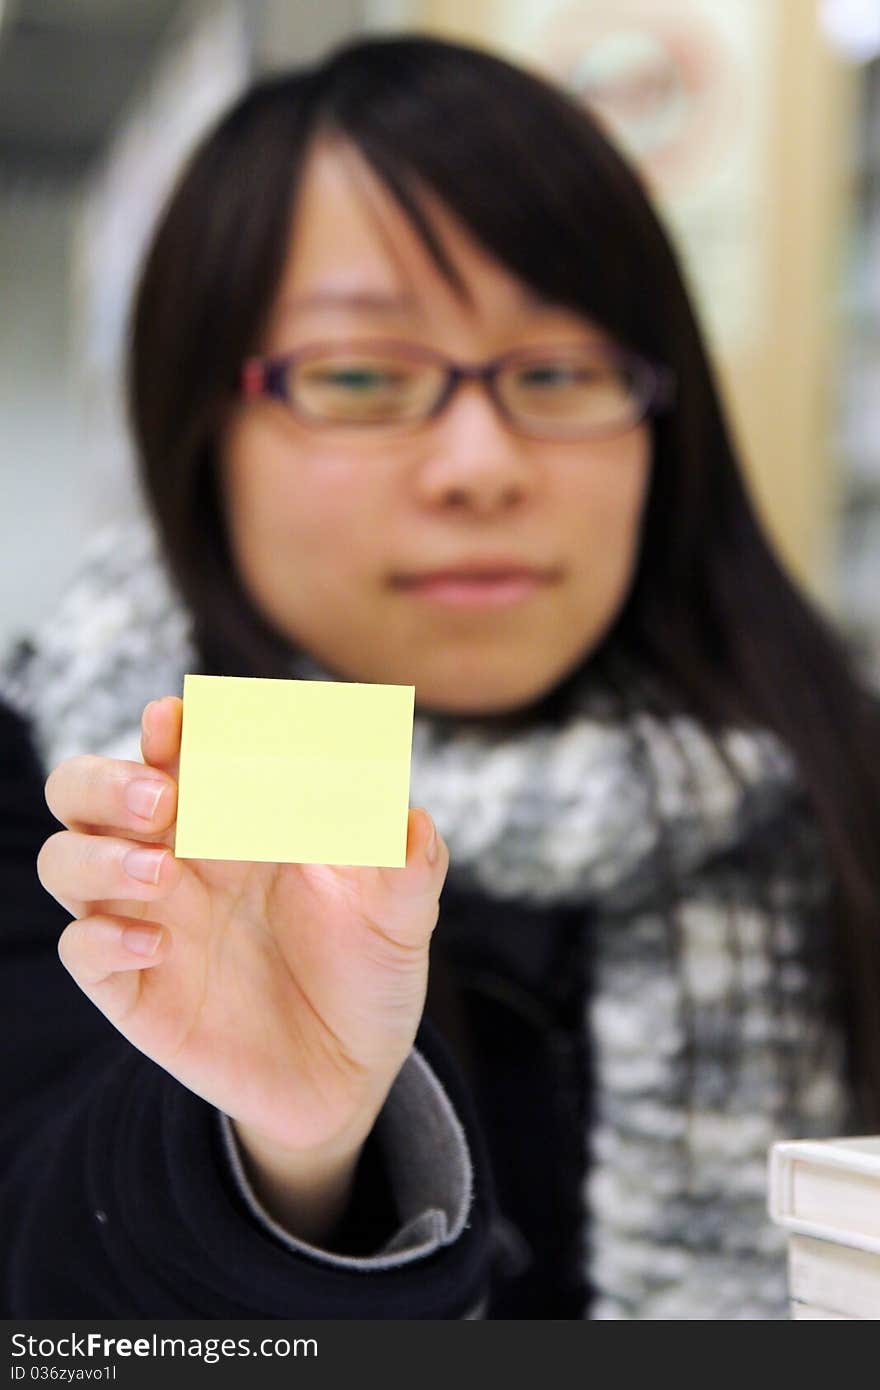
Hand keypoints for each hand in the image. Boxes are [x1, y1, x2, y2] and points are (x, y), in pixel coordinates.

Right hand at [38, 697, 447, 1173]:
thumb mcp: (402, 914)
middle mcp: (178, 858)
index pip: (176, 751)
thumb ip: (407, 859)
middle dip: (108, 780)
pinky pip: (81, 947)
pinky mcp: (134, 988)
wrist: (350, 1076)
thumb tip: (406, 811)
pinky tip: (156, 946)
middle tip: (162, 798)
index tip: (179, 720)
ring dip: (99, 853)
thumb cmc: (368, 970)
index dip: (168, 729)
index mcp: (233, 817)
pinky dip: (102, 937)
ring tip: (163, 872)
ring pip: (65, 858)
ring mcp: (148, 919)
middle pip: (87, 791)